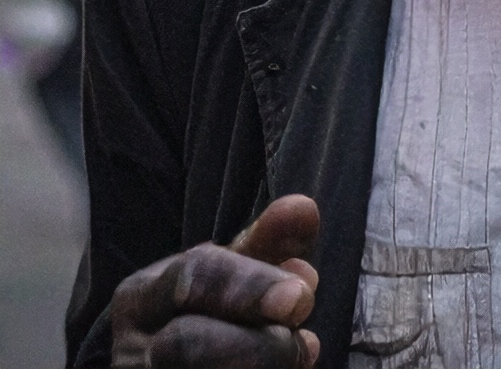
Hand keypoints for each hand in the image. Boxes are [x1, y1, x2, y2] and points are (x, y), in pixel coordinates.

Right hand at [111, 195, 319, 365]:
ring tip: (298, 359)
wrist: (160, 365)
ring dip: (258, 368)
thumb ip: (264, 242)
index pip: (192, 279)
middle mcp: (132, 348)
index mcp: (140, 296)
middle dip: (256, 343)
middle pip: (186, 343)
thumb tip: (306, 209)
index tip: (301, 297)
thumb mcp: (225, 275)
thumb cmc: (202, 313)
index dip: (250, 286)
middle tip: (304, 344)